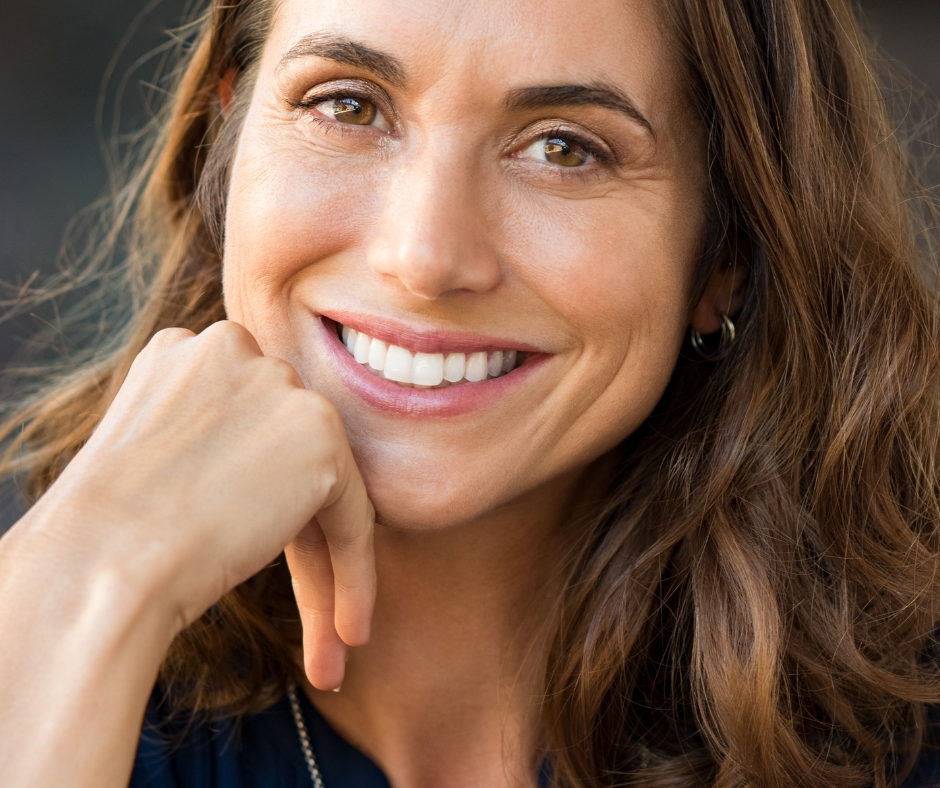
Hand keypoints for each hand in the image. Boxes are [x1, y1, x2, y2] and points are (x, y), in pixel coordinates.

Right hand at [27, 320, 374, 687]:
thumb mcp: (151, 458)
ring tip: (331, 640)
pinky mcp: (320, 435)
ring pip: (324, 489)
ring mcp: (282, 387)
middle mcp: (237, 350)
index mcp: (187, 352)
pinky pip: (354, 517)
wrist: (99, 561)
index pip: (247, 431)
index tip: (248, 553)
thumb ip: (211, 442)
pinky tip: (348, 632)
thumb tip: (256, 473)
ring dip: (327, 569)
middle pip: (287, 458)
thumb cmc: (104, 533)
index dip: (255, 499)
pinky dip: (355, 576)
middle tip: (305, 608)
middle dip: (296, 536)